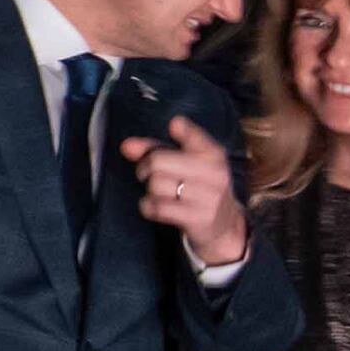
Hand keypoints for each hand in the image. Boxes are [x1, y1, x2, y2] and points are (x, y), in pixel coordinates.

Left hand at [125, 112, 249, 269]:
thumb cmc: (196, 186)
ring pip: (156, 185)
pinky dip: (149, 206)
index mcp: (212, 154)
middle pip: (158, 162)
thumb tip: (126, 146)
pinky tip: (157, 207)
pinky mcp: (199, 218)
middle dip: (145, 168)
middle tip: (148, 175)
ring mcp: (209, 197)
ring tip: (158, 193)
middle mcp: (214, 173)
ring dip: (149, 191)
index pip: (194, 135)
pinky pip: (158, 207)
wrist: (224, 224)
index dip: (182, 129)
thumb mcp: (183, 163)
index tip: (174, 125)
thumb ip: (154, 149)